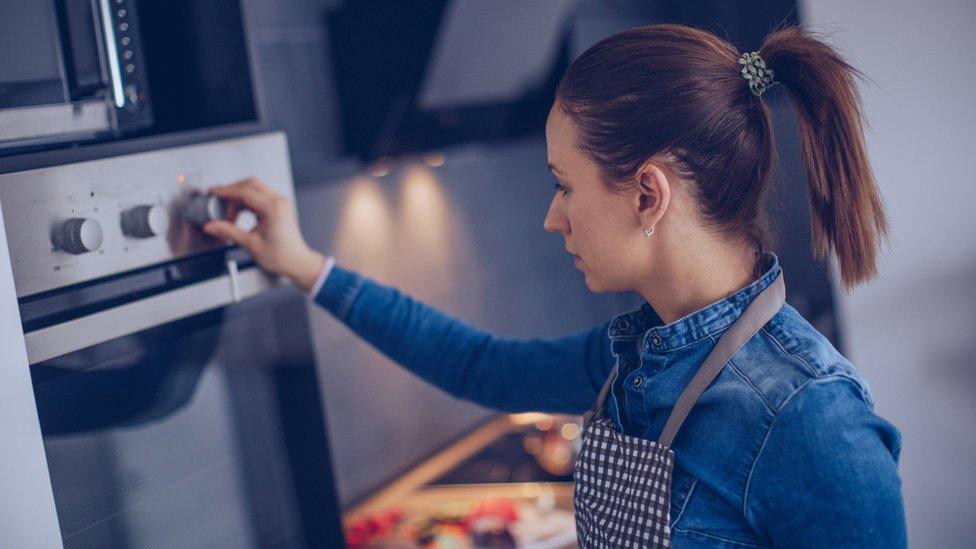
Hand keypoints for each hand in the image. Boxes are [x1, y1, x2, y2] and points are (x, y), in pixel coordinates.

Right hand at [202, 178, 325, 291]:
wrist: (297, 262)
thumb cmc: (281, 256)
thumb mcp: (250, 244)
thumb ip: (228, 232)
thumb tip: (211, 225)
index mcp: (273, 208)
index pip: (244, 191)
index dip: (225, 191)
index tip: (213, 192)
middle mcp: (279, 202)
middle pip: (250, 185)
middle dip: (232, 192)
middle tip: (218, 202)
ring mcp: (281, 202)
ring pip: (255, 188)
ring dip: (239, 197)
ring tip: (229, 216)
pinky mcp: (280, 206)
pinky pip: (260, 195)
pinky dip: (247, 201)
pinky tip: (239, 214)